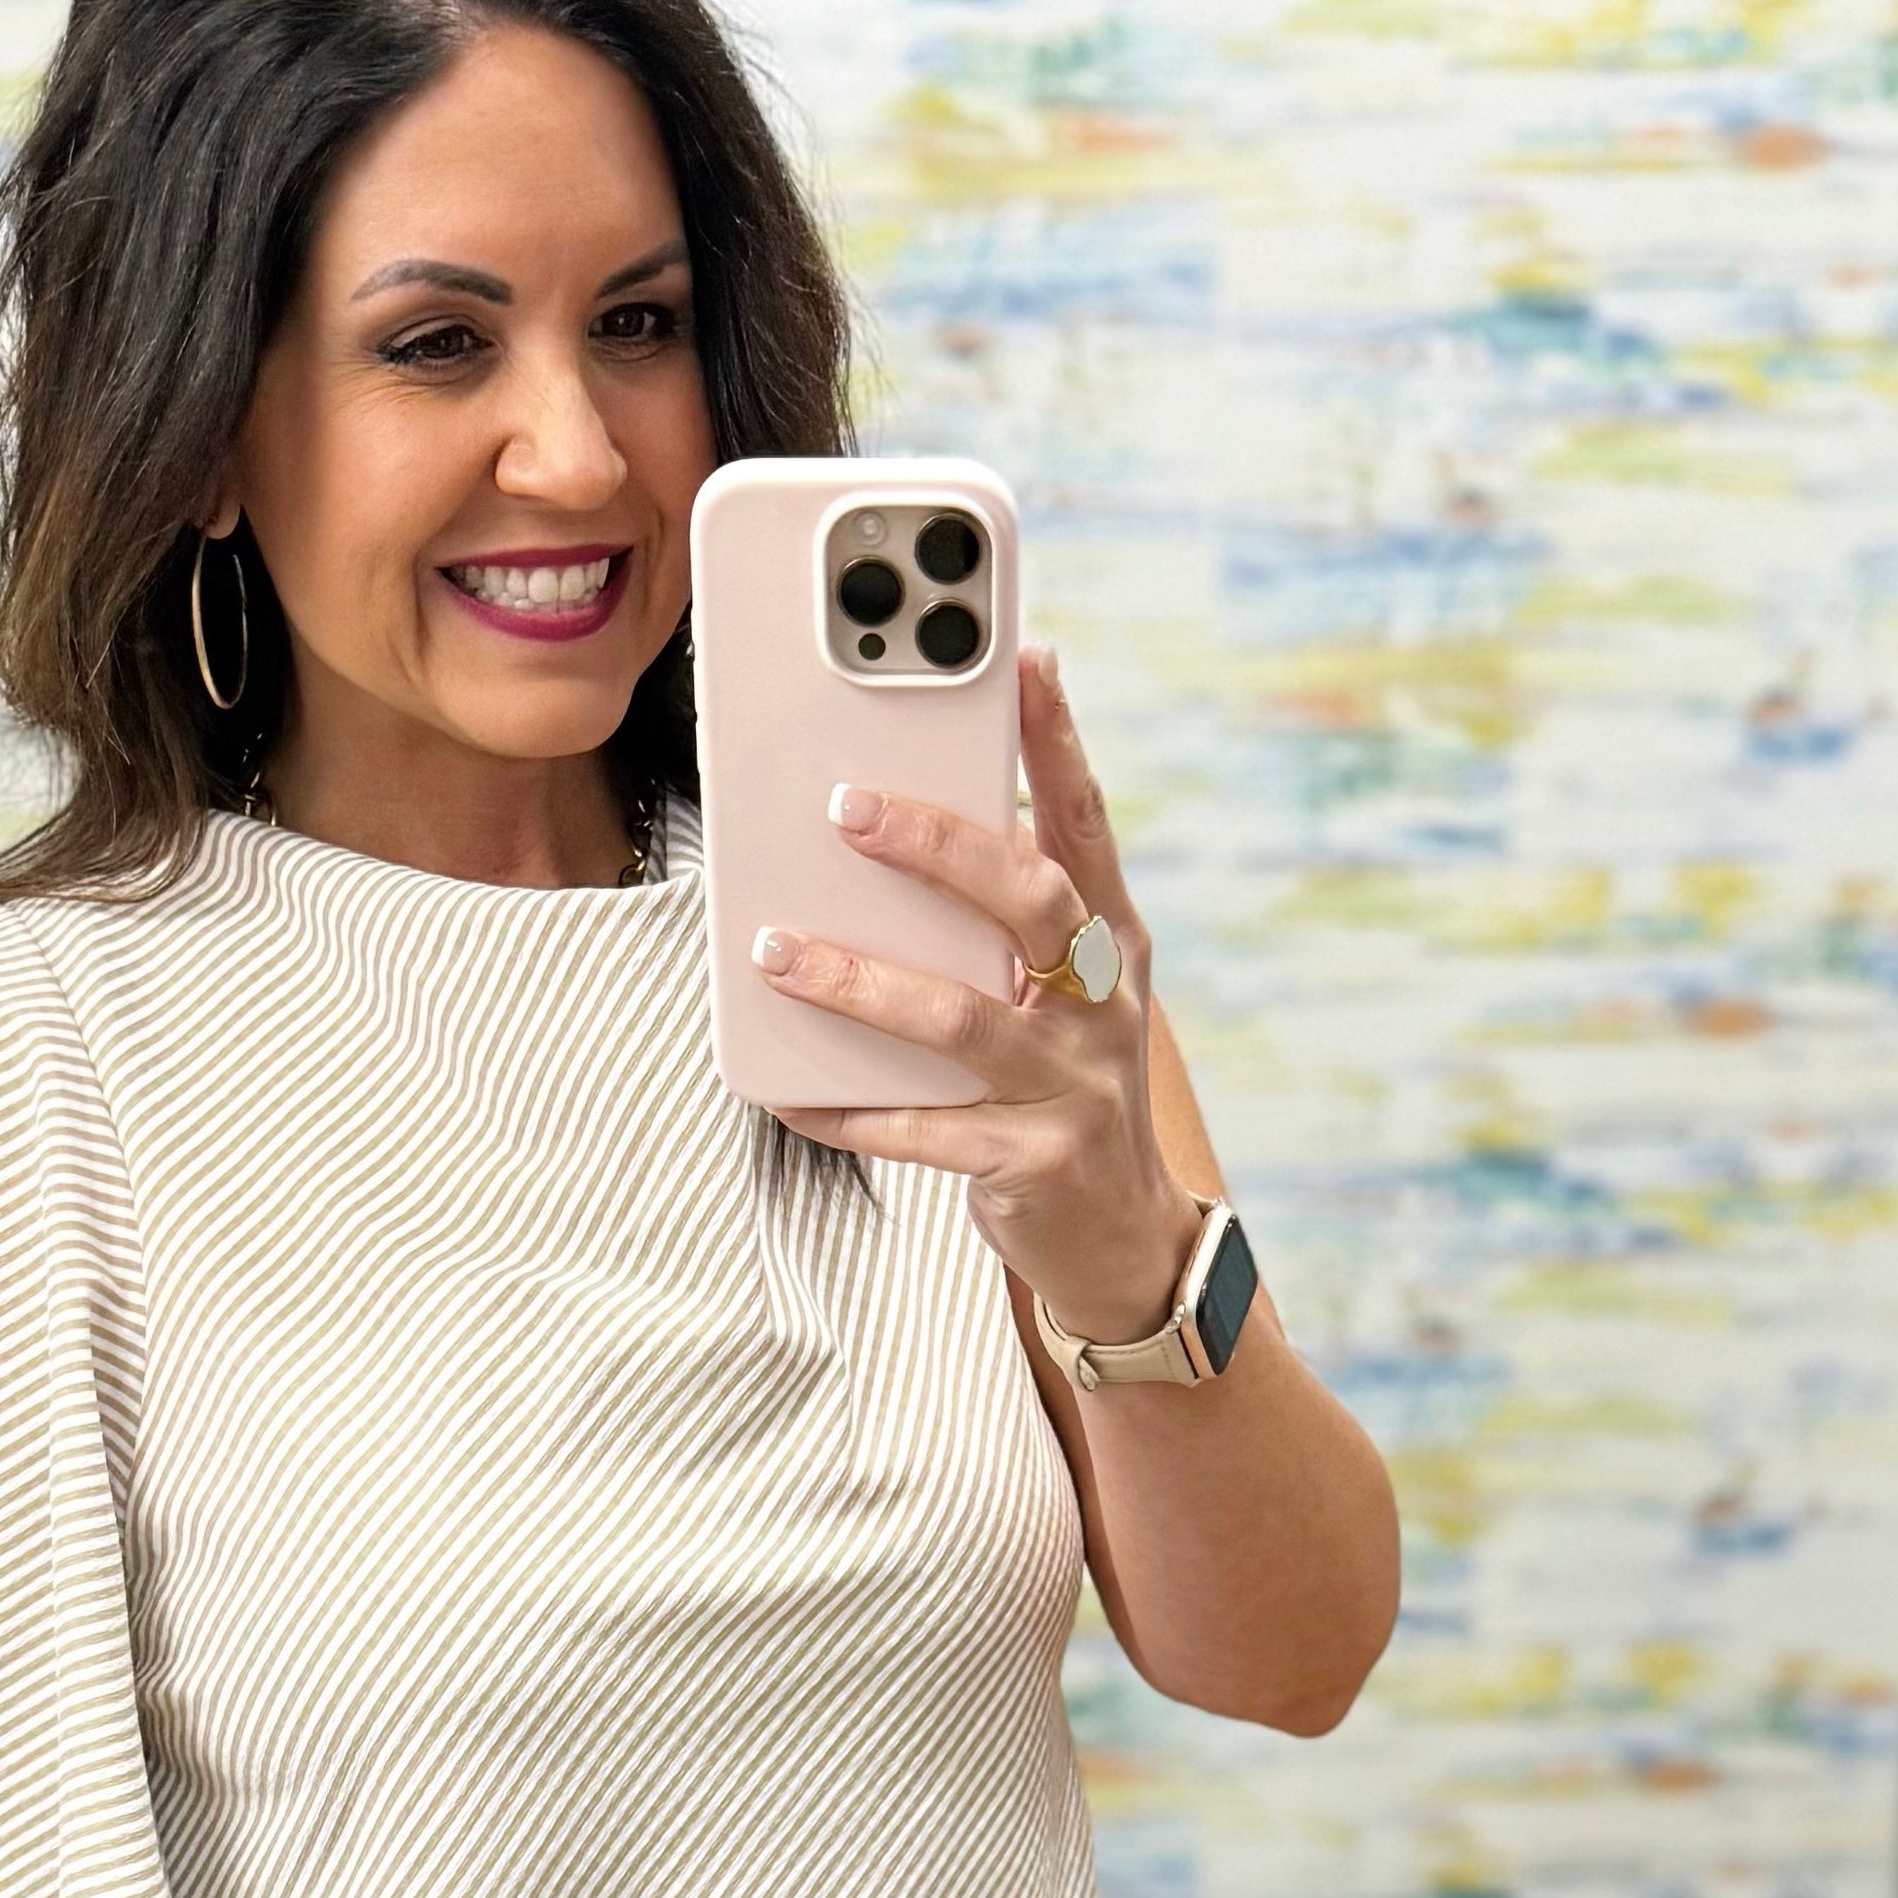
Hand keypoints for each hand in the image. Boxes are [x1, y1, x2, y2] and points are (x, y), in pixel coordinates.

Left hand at [749, 643, 1201, 1344]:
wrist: (1119, 1238)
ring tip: (778, 953)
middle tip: (847, 807)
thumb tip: (899, 827)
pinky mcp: (1032, 1163)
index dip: (1058, 742)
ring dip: (861, 981)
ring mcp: (1074, 1086)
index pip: (1086, 825)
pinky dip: (851, 1111)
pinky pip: (924, 1130)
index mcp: (1110, 943)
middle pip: (1029, 903)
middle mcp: (1103, 1005)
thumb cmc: (1062, 1088)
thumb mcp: (1057, 994)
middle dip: (938, 847)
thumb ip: (1002, 921)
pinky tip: (790, 1094)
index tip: (1024, 658)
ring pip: (961, 1018)